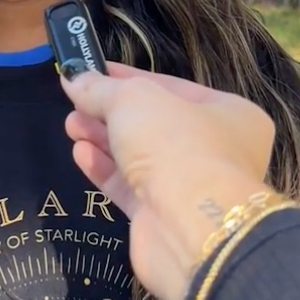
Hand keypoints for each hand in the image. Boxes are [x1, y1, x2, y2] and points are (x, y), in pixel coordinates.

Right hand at [61, 63, 274, 299]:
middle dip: (111, 111)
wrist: (188, 228)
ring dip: (103, 139)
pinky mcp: (163, 218)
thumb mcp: (133, 100)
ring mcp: (189, 188)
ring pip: (140, 156)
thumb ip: (100, 88)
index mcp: (229, 113)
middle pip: (153, 123)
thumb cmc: (174, 145)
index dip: (129, 78)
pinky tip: (80, 153)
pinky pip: (130, 188)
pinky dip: (105, 169)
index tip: (94, 71)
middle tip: (75, 102)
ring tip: (70, 124)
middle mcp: (216, 150)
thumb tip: (72, 77)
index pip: (172, 87)